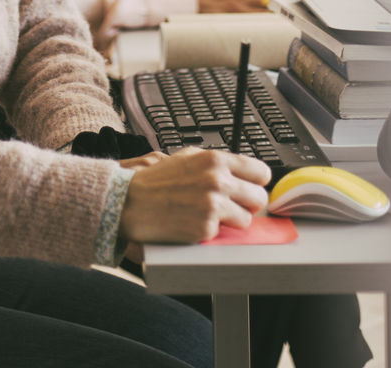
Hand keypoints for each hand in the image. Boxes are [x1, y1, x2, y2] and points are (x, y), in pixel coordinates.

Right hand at [119, 147, 269, 244]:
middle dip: (247, 204)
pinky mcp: (205, 228)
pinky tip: (194, 222)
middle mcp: (217, 180)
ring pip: (246, 220)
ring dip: (231, 221)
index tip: (249, 188)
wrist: (130, 201)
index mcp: (215, 159)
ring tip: (209, 214)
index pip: (260, 172)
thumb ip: (216, 163)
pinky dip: (212, 231)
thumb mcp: (187, 157)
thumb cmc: (156, 181)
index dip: (256, 182)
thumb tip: (242, 172)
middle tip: (232, 205)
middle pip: (259, 198)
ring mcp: (212, 205)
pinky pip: (224, 234)